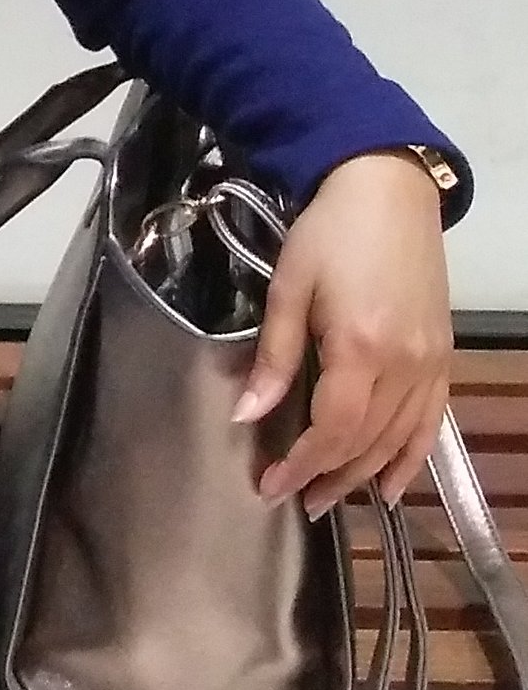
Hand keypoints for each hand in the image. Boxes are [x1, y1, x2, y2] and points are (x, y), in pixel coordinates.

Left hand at [230, 150, 453, 513]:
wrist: (387, 191)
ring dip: (363, 474)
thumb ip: (273, 356)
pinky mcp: (443, 356)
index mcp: (360, 348)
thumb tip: (246, 416)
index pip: (331, 430)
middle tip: (294, 499)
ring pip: (398, 439)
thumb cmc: (328, 232)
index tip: (271, 485)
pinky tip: (390, 483)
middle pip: (366, 442)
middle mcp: (404, 365)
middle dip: (327, 476)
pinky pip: (430, 422)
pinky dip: (410, 457)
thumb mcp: (288, 287)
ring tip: (329, 498)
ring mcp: (430, 363)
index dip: (301, 464)